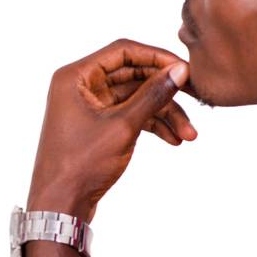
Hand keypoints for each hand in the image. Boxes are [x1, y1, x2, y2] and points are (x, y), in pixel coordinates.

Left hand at [27, 40, 195, 221]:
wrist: (60, 204)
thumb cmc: (80, 164)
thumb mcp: (123, 126)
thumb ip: (153, 95)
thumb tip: (180, 70)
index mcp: (75, 77)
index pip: (123, 51)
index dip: (157, 57)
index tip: (186, 69)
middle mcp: (79, 86)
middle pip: (132, 75)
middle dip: (165, 91)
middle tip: (196, 99)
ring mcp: (88, 106)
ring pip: (135, 98)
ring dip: (163, 114)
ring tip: (189, 134)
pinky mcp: (97, 125)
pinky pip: (130, 115)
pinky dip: (151, 125)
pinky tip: (175, 140)